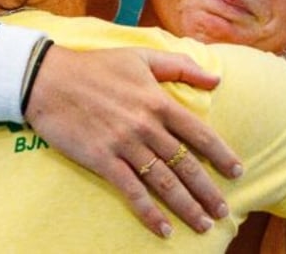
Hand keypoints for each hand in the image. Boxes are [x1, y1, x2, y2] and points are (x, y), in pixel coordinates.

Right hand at [23, 45, 241, 237]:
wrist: (48, 79)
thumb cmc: (96, 66)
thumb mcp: (140, 56)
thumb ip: (180, 66)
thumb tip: (217, 78)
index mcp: (158, 101)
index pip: (199, 133)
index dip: (221, 154)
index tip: (237, 171)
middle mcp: (146, 125)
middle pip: (186, 164)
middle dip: (208, 191)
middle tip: (223, 211)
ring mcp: (124, 144)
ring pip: (164, 182)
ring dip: (186, 206)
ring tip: (203, 224)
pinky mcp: (102, 159)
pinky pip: (131, 191)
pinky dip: (149, 213)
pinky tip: (163, 229)